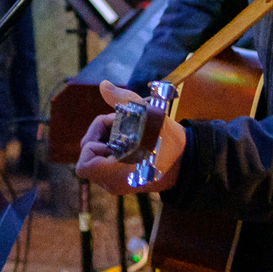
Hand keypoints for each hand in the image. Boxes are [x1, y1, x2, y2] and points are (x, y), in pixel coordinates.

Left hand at [74, 80, 185, 194]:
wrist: (188, 161)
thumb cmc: (167, 139)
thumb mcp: (147, 115)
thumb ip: (122, 100)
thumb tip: (103, 85)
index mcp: (115, 175)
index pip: (84, 163)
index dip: (94, 142)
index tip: (115, 131)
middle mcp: (112, 184)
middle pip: (88, 156)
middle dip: (101, 136)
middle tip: (123, 124)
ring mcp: (116, 186)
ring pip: (96, 159)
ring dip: (108, 141)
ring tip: (130, 131)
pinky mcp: (122, 183)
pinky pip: (105, 165)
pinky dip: (113, 150)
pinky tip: (131, 141)